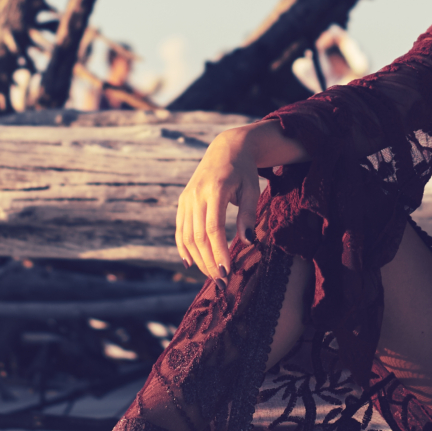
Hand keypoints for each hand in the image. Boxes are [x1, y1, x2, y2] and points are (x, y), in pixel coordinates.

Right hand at [174, 125, 269, 278]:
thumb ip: (248, 215)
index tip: (227, 271)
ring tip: (211, 275)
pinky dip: (183, 248)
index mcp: (215, 189)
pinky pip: (179, 229)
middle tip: (221, 281)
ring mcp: (186, 198)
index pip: (213, 228)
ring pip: (186, 236)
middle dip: (209, 262)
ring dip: (198, 259)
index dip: (219, 252)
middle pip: (198, 237)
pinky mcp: (182, 201)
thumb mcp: (252, 189)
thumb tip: (247, 242)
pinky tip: (190, 264)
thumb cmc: (244, 171)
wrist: (226, 149)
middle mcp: (196, 194)